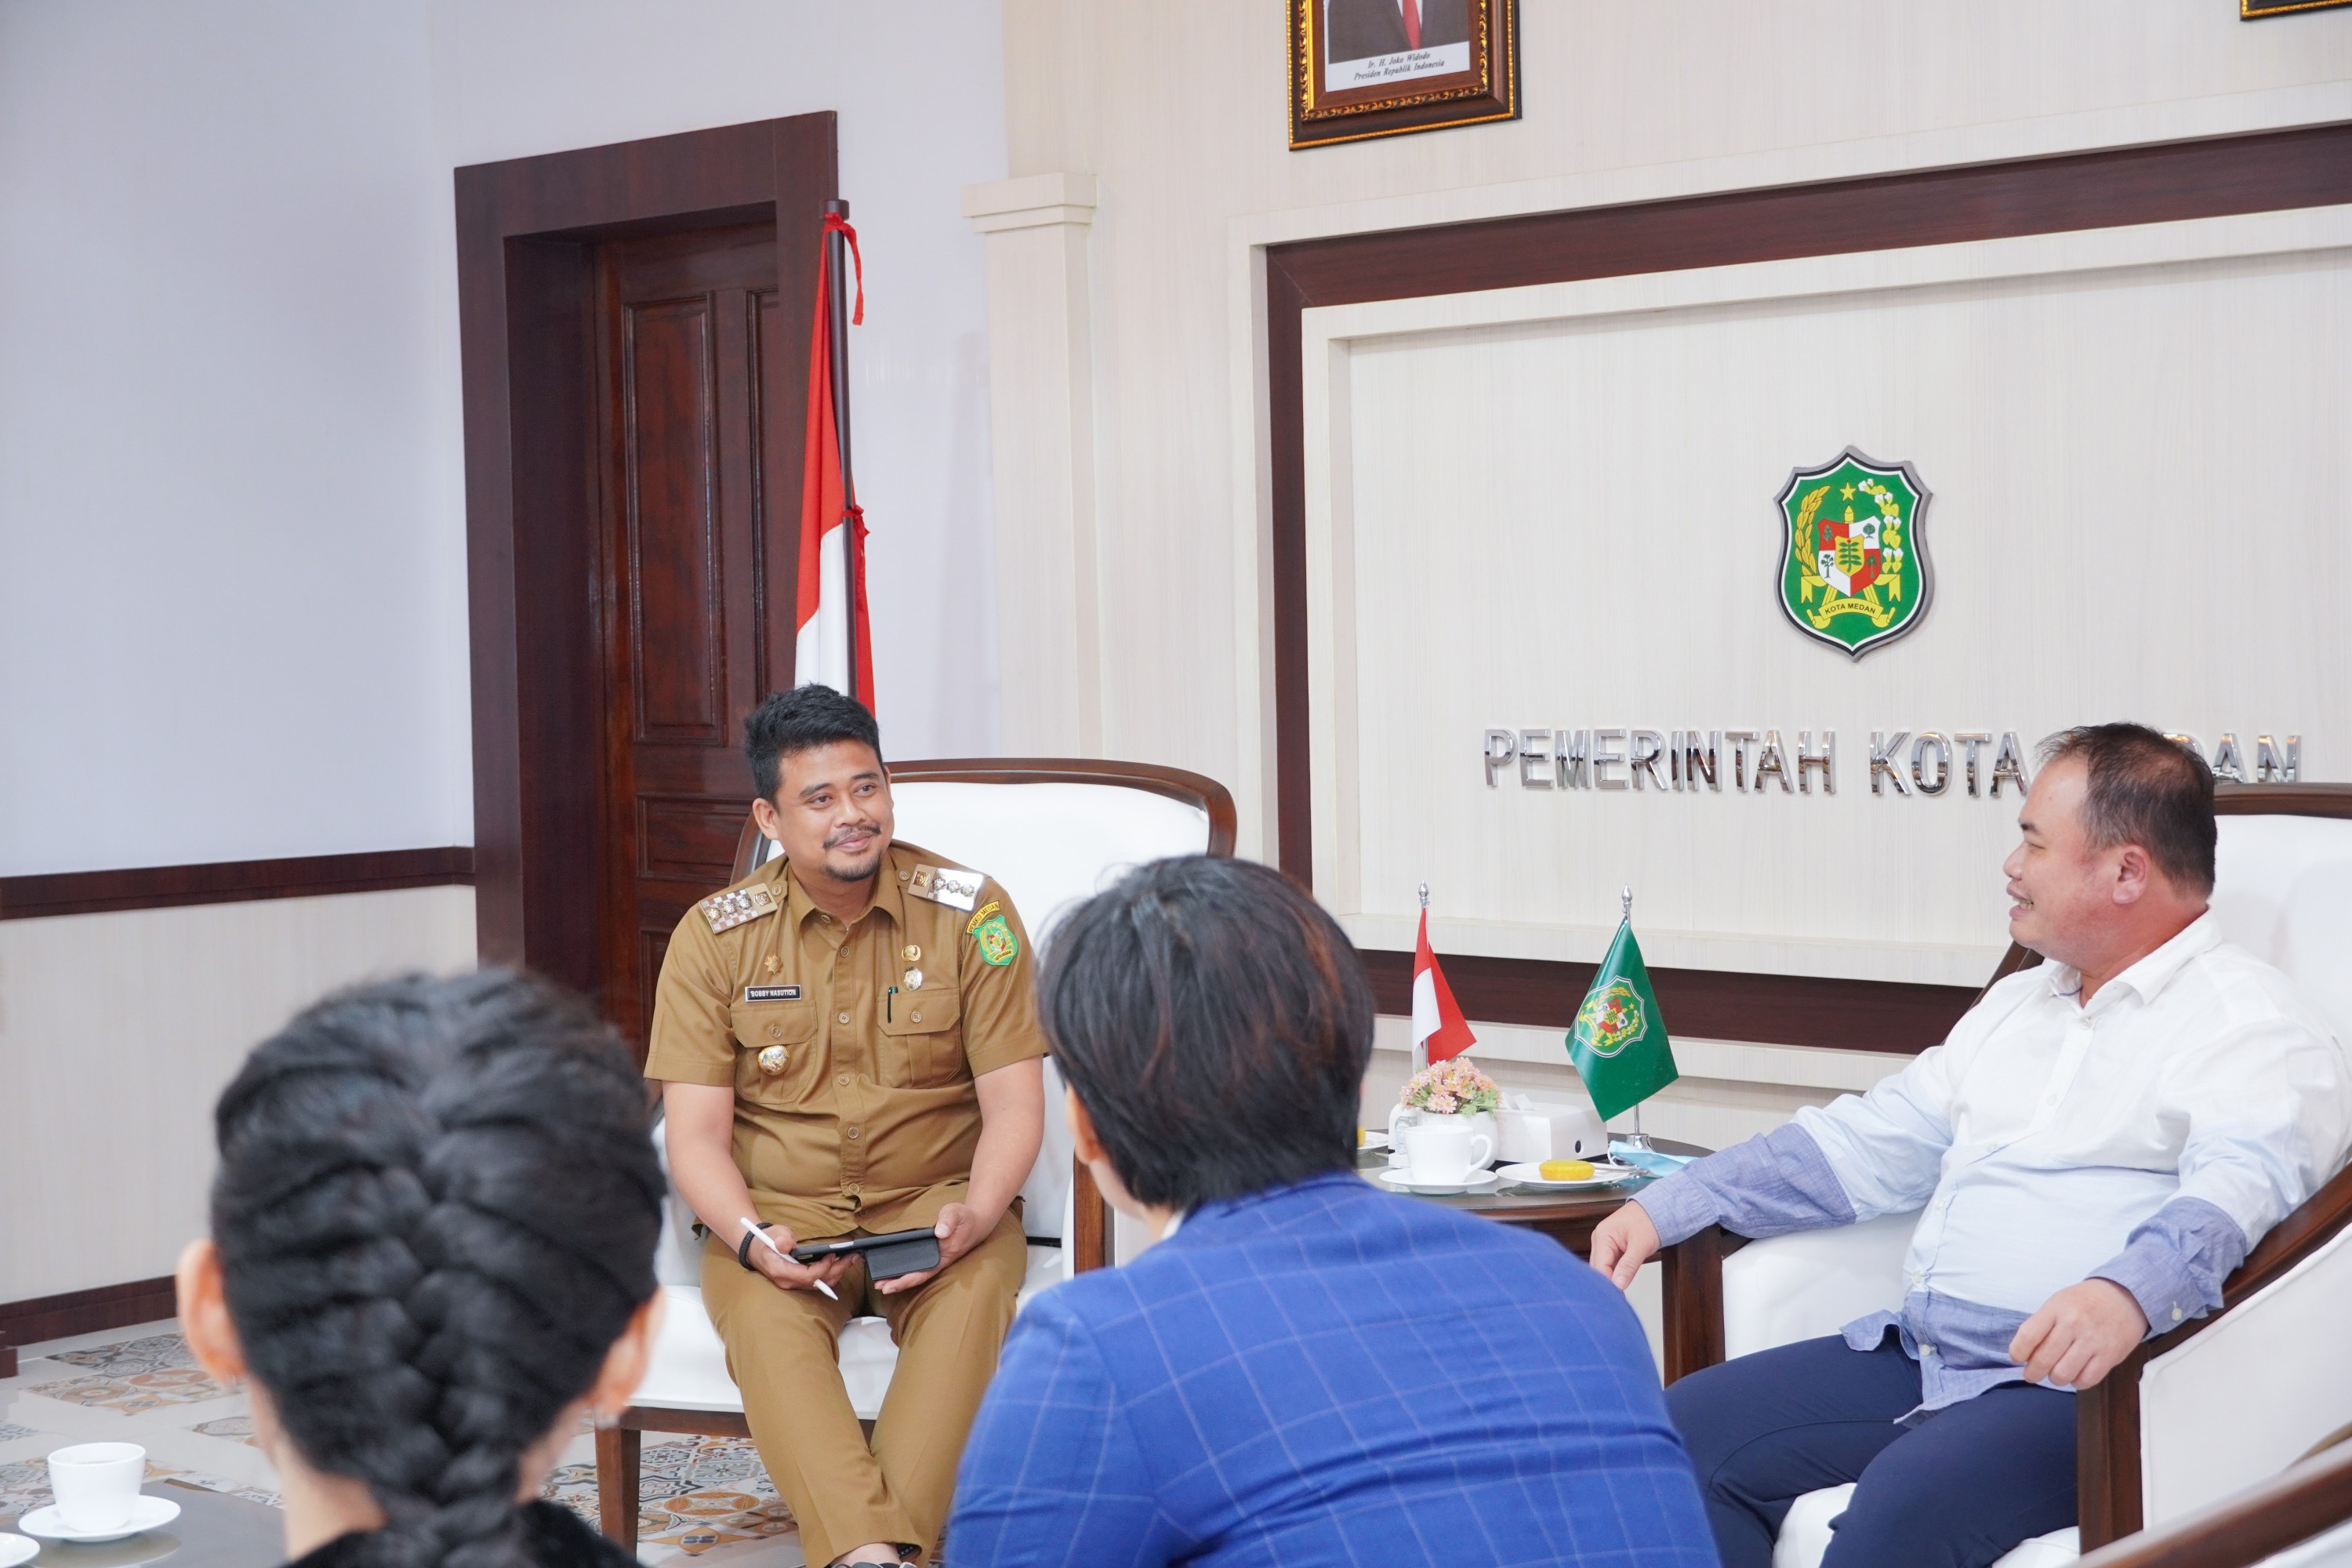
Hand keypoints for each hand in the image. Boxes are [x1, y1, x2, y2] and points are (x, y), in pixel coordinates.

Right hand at [748, 1224, 857, 1296]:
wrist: (755, 1249)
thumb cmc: (765, 1240)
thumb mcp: (773, 1234)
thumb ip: (781, 1239)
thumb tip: (787, 1245)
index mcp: (781, 1271)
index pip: (807, 1276)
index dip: (822, 1267)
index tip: (831, 1254)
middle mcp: (789, 1282)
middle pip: (818, 1283)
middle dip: (837, 1270)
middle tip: (852, 1257)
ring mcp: (794, 1283)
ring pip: (820, 1284)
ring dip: (837, 1273)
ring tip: (850, 1259)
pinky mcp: (799, 1281)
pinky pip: (817, 1282)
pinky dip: (830, 1273)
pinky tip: (840, 1263)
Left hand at [875, 1201, 996, 1295]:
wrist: (977, 1221)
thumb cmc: (965, 1218)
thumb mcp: (956, 1213)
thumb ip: (948, 1221)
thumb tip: (940, 1232)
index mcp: (944, 1255)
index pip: (923, 1272)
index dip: (906, 1280)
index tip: (891, 1285)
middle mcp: (939, 1261)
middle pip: (917, 1277)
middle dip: (897, 1283)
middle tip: (879, 1286)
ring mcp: (937, 1259)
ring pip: (917, 1273)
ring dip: (899, 1279)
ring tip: (881, 1282)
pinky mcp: (935, 1255)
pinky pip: (919, 1266)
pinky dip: (906, 1270)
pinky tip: (895, 1271)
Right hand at [1588, 1202, 1660, 1289]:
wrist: (1655, 1210)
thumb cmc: (1648, 1221)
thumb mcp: (1641, 1245)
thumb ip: (1629, 1266)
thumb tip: (1618, 1284)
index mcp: (1603, 1236)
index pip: (1600, 1266)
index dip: (1607, 1283)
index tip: (1617, 1297)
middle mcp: (1599, 1239)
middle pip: (1597, 1268)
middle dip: (1607, 1284)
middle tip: (1619, 1300)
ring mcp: (1603, 1244)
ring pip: (1602, 1268)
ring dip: (1610, 1280)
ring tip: (1619, 1295)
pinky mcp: (1610, 1248)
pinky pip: (1608, 1265)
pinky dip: (1614, 1275)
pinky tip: (1619, 1284)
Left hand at [2009, 1279, 2146, 1388]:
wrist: (2125, 1297)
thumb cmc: (2086, 1301)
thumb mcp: (2058, 1302)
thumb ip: (2042, 1324)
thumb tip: (2025, 1352)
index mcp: (2056, 1308)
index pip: (2027, 1335)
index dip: (2017, 1352)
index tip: (2016, 1358)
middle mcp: (2074, 1324)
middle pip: (2043, 1359)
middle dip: (2032, 1373)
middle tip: (2031, 1374)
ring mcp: (2093, 1341)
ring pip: (2063, 1374)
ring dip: (2055, 1378)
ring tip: (2055, 1373)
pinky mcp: (2110, 1356)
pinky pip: (2086, 1380)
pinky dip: (2076, 1382)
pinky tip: (2075, 1374)